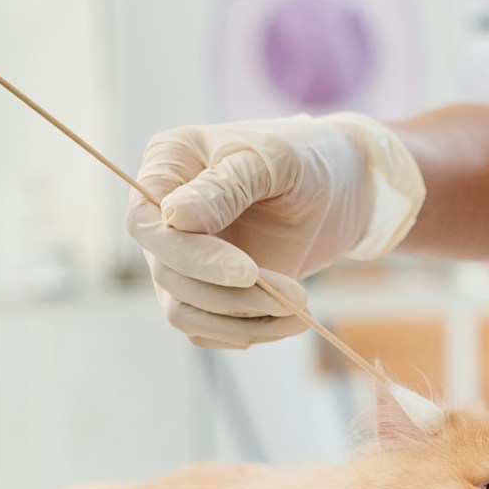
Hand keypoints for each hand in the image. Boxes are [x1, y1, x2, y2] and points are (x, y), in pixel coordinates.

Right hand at [123, 113, 424, 347]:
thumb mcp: (274, 160)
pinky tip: (290, 319)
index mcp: (168, 166)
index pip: (146, 224)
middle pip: (167, 275)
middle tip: (298, 296)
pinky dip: (250, 332)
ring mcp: (185, 257)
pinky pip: (209, 328)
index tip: (247, 272)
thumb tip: (172, 217)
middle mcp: (165, 216)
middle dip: (230, 295)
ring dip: (241, 322)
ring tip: (300, 311)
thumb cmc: (307, 157)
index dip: (189, 257)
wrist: (343, 186)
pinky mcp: (210, 289)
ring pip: (184, 311)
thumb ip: (224, 186)